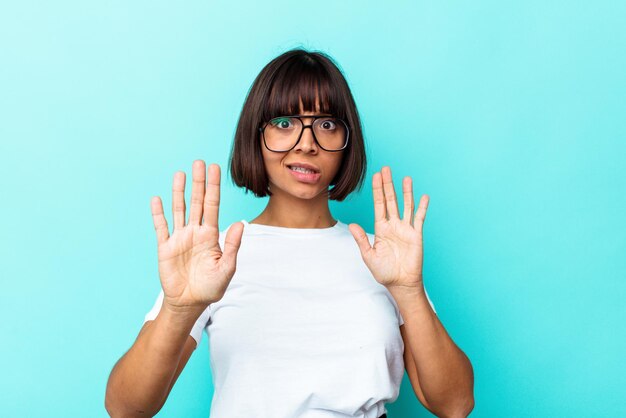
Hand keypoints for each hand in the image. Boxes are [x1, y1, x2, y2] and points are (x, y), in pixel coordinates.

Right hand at [151, 160, 243, 310]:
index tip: (215, 169)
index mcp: (211, 235)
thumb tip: (238, 224)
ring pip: (179, 209)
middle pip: (196, 202)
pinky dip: (158, 214)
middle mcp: (195, 231)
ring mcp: (179, 237)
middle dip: (198, 183)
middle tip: (199, 162)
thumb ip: (231, 246)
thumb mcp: (226, 268)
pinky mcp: (165, 247)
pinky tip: (157, 199)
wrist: (190, 302)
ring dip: (179, 192)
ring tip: (180, 174)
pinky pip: (161, 227)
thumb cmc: (211, 287)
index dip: (213, 187)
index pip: (213, 205)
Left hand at [348, 166, 428, 289]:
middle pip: (391, 200)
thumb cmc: (384, 272)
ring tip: (406, 178)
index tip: (375, 176)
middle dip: (388, 185)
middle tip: (386, 169)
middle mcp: (394, 225)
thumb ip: (361, 239)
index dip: (377, 190)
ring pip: (406, 206)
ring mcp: (406, 229)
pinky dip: (422, 208)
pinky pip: (420, 218)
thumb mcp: (369, 255)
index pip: (379, 205)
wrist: (400, 283)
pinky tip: (423, 196)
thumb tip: (352, 225)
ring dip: (406, 192)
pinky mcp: (416, 235)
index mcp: (381, 228)